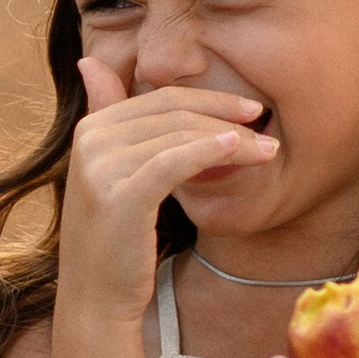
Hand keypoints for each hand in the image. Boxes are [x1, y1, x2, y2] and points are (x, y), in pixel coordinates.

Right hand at [59, 52, 274, 324]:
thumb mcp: (109, 173)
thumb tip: (90, 61)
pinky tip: (238, 150)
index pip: (160, 99)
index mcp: (89, 128)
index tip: (251, 110)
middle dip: (226, 114)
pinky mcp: (120, 196)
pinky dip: (210, 151)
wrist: (96, 296)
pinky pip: (174, 161)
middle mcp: (90, 140)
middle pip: (173, 112)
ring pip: (180, 135)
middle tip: (266, 125)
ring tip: (269, 151)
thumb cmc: (115, 239)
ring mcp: (101, 168)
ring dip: (232, 138)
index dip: (210, 99)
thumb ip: (105, 116)